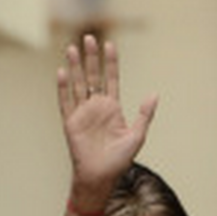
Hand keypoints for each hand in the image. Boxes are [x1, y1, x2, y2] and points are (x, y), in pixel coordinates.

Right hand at [57, 34, 157, 198]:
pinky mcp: (70, 122)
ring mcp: (82, 113)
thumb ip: (144, 114)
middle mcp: (96, 107)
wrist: (101, 177)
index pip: (111, 79)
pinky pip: (65, 102)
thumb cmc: (119, 160)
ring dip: (75, 66)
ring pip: (77, 84)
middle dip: (91, 58)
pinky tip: (62, 72)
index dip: (110, 63)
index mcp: (112, 108)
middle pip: (92, 76)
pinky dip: (63, 87)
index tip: (110, 45)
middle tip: (89, 37)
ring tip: (72, 48)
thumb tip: (154, 94)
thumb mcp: (137, 136)